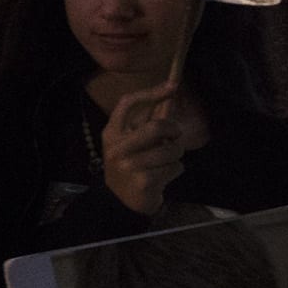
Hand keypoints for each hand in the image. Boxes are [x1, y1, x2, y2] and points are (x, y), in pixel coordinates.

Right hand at [101, 80, 191, 215]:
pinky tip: (163, 177)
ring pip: (171, 150)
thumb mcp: (131, 143)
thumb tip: (169, 98)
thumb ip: (149, 122)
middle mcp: (117, 147)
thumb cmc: (130, 166)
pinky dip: (175, 171)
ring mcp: (129, 165)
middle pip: (156, 127)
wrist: (120, 201)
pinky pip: (175, 167)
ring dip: (175, 156)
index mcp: (112, 133)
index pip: (128, 103)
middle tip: (175, 136)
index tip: (172, 86)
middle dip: (173, 130)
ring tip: (164, 162)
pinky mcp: (144, 181)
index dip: (152, 93)